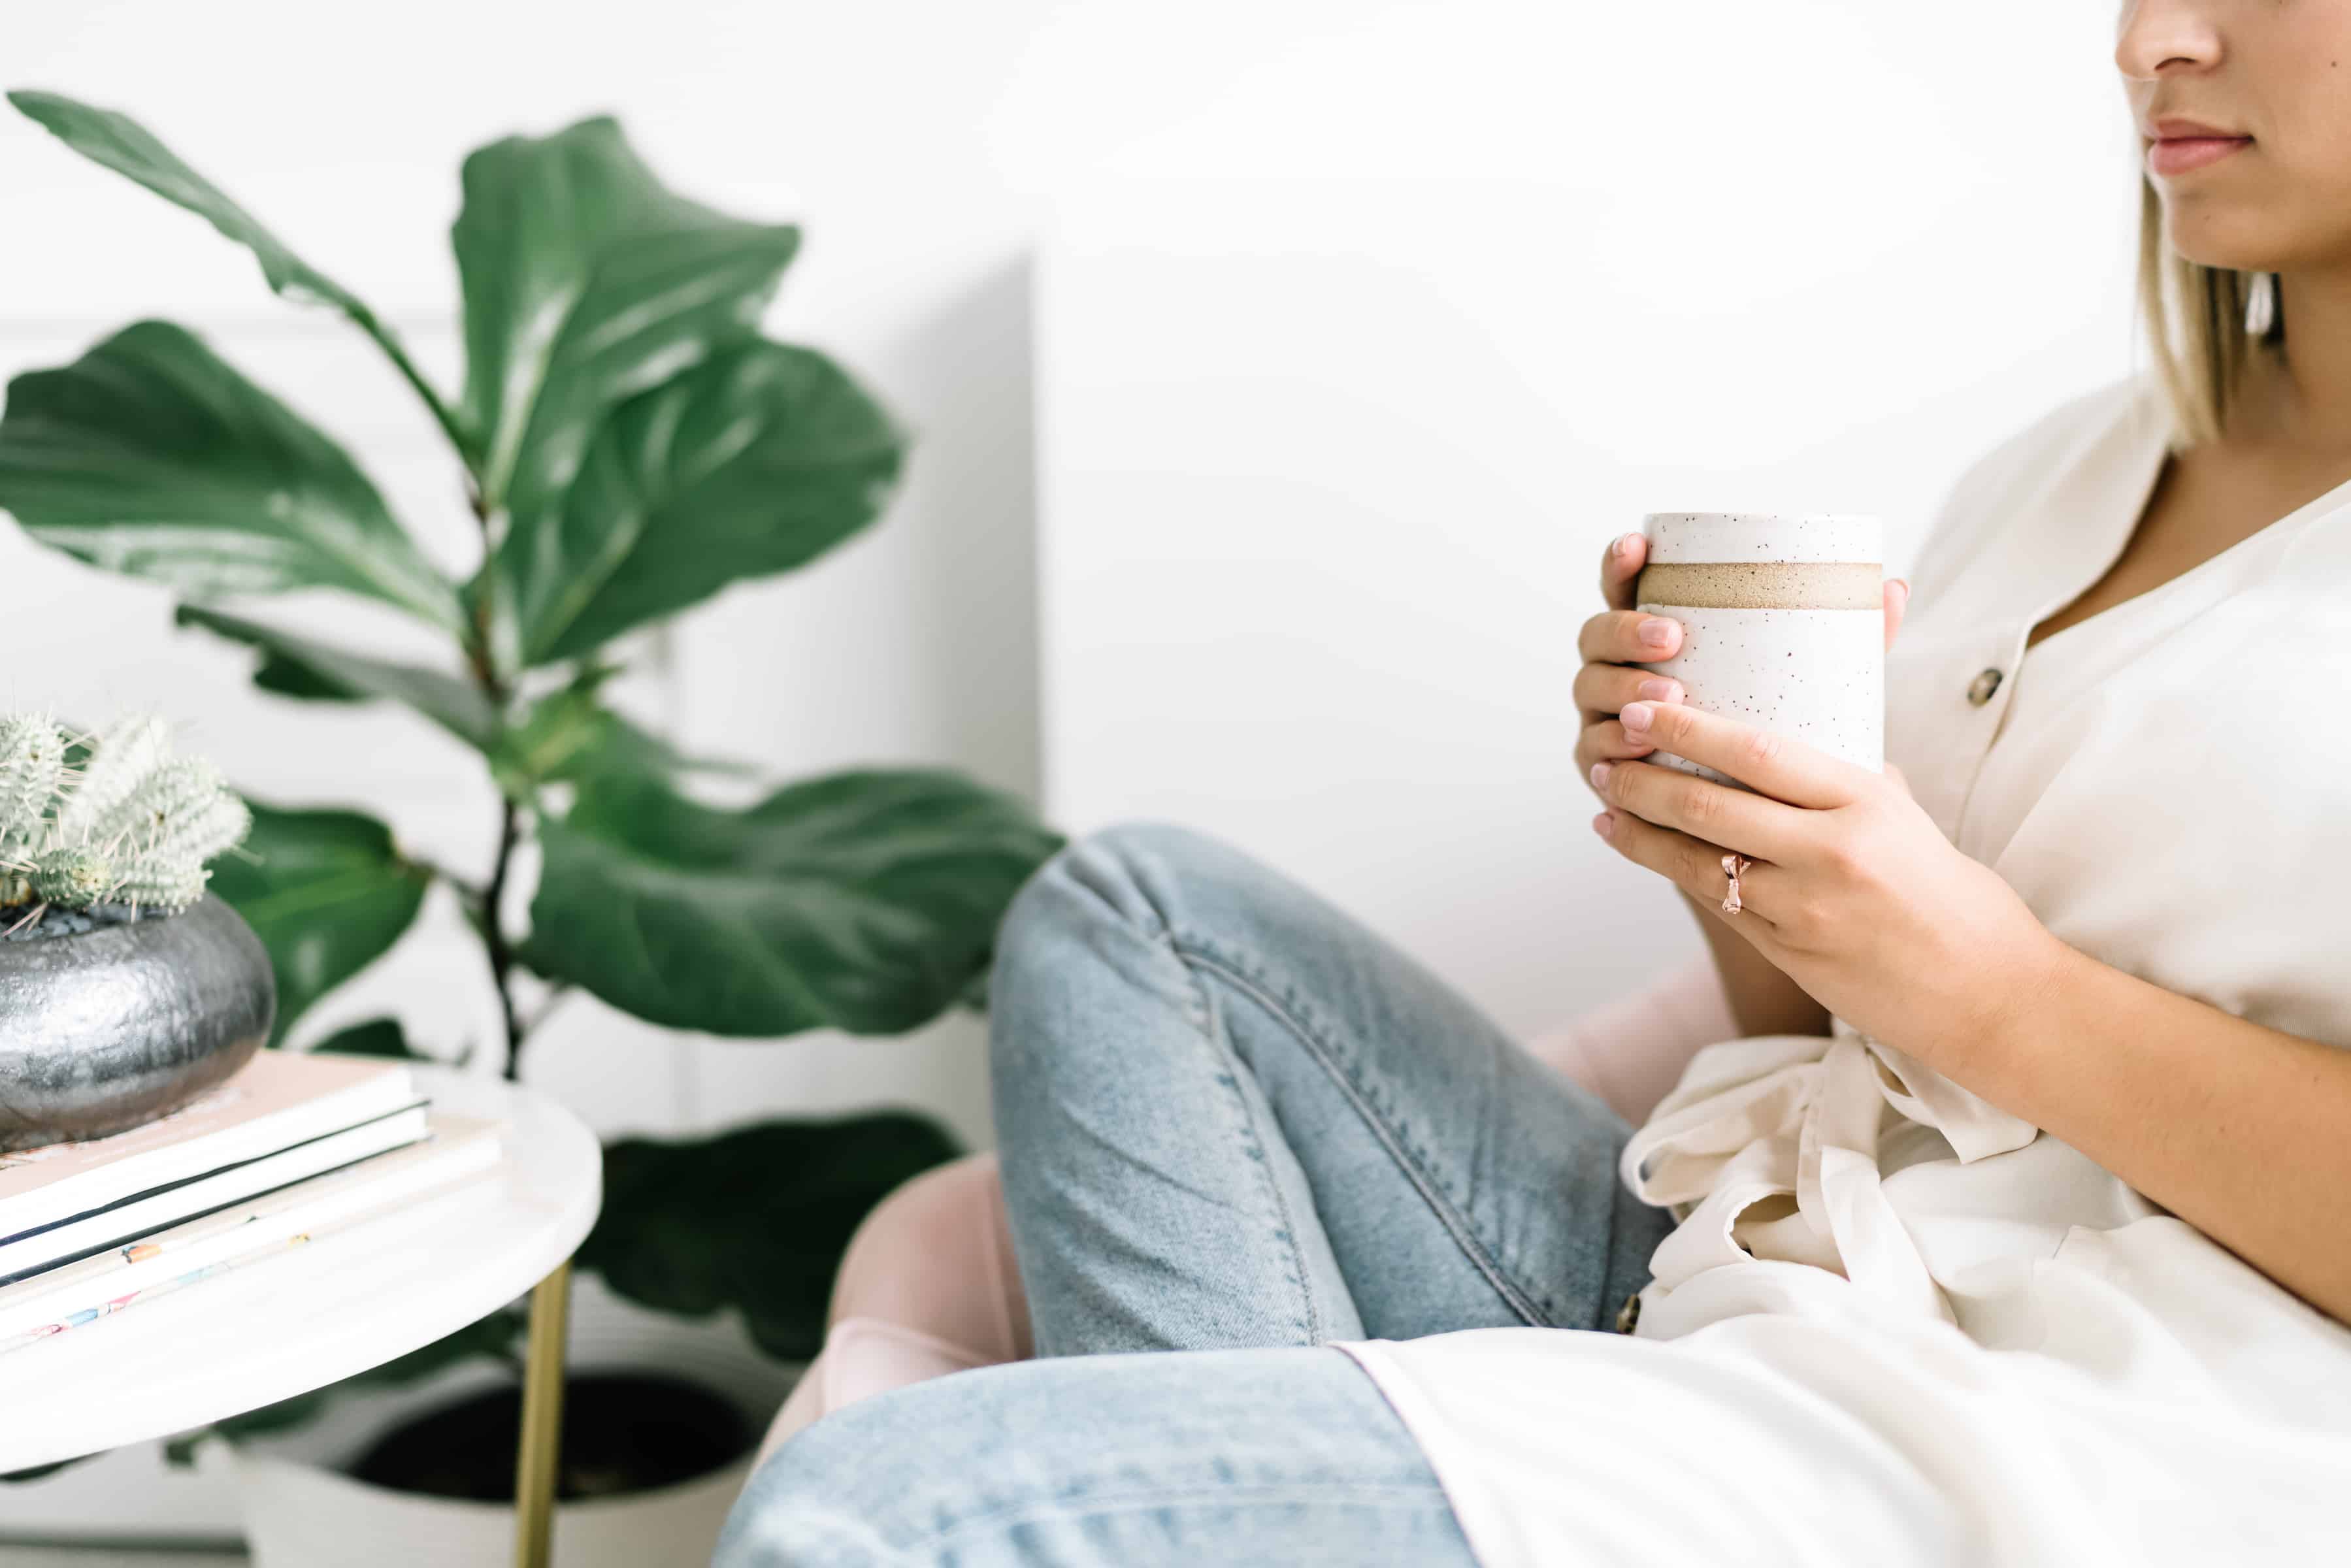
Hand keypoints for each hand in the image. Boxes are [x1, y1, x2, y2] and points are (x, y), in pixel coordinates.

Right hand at [1575, 532, 1910, 802]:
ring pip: (1590, 689)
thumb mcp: (1807, 681)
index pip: (1625, 587)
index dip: (1621, 563)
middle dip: (1626, 630)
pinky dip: (1611, 746)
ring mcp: (1607, 716)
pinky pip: (1592, 751)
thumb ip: (1843, 637)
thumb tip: (1892, 586)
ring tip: (1668, 694)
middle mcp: (1621, 669)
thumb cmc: (1776, 730)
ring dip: (1622, 688)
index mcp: (1656, 634)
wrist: (1761, 814)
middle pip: (1597, 636)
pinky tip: (1635, 748)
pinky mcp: (1606, 767)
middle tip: (1673, 639)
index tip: (1640, 547)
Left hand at [1587, 699, 2065, 1067]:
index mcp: (1866, 803)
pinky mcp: (1790, 954)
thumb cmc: (1953, 898)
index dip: (1692, 730)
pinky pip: (1719, 902)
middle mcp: (1830, 853)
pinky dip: (1671, 870)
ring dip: (1641, 829)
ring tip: (1604, 800)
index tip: (1647, 711)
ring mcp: (1805, 910)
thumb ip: (1852, 780)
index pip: (1760, 754)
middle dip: (1646, 778)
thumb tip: (1806, 738)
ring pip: (1699, 861)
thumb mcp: (1910, 818)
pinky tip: (1634, 845)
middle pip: (1712, 807)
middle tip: (1604, 753)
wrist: (1987, 993)